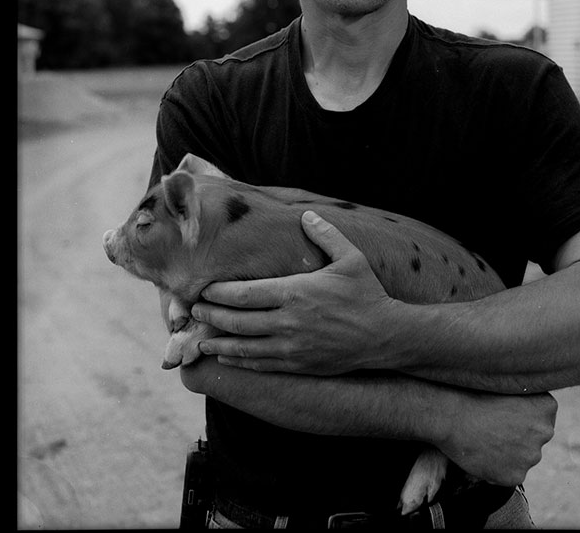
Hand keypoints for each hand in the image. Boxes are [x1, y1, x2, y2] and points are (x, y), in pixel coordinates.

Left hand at [191, 211, 395, 373]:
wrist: (386, 335)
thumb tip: (307, 215)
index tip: (203, 290)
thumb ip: (326, 235)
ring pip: (244, 347)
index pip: (245, 294)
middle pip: (237, 321)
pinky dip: (239, 360)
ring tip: (200, 339)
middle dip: (211, 317)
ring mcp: (292, 347)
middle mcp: (289, 321)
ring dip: (218, 342)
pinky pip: (261, 365)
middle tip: (194, 312)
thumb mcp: (351, 258)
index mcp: (296, 292)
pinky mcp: (298, 365)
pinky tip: (226, 356)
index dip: (219, 294)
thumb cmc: (368, 293)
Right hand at [438, 391, 557, 486]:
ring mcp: (531, 456)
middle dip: (519, 435)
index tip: (505, 411)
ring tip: (484, 439)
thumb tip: (527, 410)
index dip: (522, 414)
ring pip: (523, 456)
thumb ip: (525, 399)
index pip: (543, 415)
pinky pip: (510, 473)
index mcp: (546, 406)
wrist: (450, 415)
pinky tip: (482, 453)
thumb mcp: (506, 386)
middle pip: (535, 437)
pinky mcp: (516, 476)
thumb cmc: (474, 393)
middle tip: (494, 427)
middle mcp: (545, 432)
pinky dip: (498, 468)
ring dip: (508, 452)